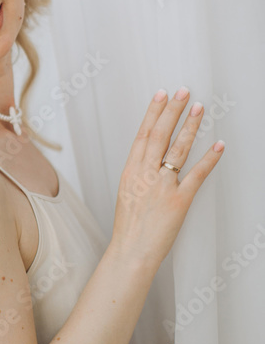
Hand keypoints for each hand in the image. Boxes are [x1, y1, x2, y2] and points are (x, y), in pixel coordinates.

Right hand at [111, 88, 224, 265]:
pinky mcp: (179, 200)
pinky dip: (209, 159)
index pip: (143, 135)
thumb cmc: (129, 228)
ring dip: (189, 127)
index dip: (153, 113)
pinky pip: (196, 175)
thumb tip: (149, 160)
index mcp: (130, 171)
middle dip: (172, 110)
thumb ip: (138, 175)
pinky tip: (218, 146)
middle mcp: (145, 174)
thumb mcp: (126, 194)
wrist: (131, 251)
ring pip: (177, 149)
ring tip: (199, 109)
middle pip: (160, 135)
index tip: (161, 95)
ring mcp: (162, 186)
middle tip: (183, 91)